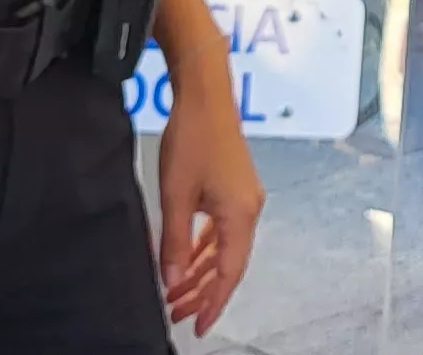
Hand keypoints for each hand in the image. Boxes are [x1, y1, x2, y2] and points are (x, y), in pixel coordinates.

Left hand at [155, 77, 264, 335]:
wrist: (205, 96)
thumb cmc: (193, 140)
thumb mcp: (176, 196)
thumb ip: (175, 242)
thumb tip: (173, 281)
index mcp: (241, 215)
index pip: (229, 273)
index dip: (213, 303)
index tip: (198, 327)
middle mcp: (250, 211)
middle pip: (228, 264)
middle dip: (202, 292)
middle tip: (176, 314)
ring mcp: (244, 199)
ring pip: (224, 248)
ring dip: (200, 271)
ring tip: (176, 292)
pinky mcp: (235, 189)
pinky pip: (222, 230)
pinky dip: (205, 248)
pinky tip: (187, 259)